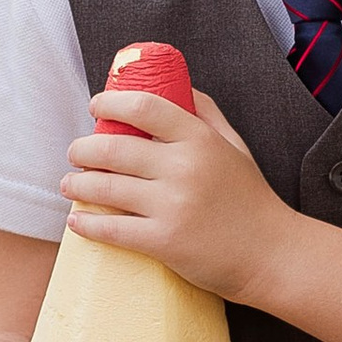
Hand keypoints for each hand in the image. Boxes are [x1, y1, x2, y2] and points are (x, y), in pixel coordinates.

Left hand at [61, 83, 294, 301]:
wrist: (272, 254)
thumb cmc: (251, 200)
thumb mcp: (234, 147)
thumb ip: (206, 114)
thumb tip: (178, 86)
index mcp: (200, 140)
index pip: (145, 107)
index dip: (112, 102)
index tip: (95, 107)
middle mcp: (184, 168)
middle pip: (114, 148)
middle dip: (82, 149)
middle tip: (75, 153)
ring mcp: (173, 205)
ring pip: (106, 187)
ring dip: (77, 184)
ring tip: (70, 184)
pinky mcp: (164, 241)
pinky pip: (113, 229)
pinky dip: (87, 224)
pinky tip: (77, 221)